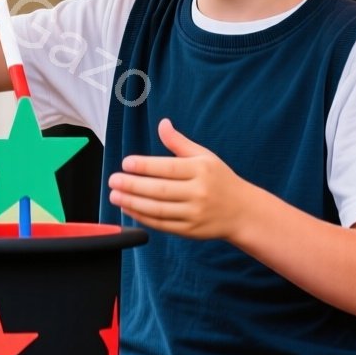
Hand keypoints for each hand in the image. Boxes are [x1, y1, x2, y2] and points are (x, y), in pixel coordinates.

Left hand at [107, 119, 261, 240]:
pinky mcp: (190, 230)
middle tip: (112, 180)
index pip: (168, 168)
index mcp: (201, 170)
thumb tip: (162, 123)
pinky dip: (143, 217)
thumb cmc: (220, 180)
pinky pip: (162, 224)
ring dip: (133, 203)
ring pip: (158, 209)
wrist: (243, 211)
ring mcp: (194, 213)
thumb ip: (179, 143)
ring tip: (115, 195)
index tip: (126, 163)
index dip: (145, 166)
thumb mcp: (205, 157)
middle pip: (160, 190)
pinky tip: (128, 209)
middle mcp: (199, 192)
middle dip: (133, 185)